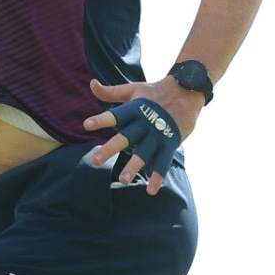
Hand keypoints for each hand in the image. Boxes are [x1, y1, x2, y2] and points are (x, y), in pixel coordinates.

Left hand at [82, 78, 203, 193]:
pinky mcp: (170, 143)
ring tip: (123, 180)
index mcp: (135, 109)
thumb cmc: (156, 91)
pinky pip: (163, 161)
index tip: (86, 125)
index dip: (102, 119)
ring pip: (144, 152)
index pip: (115, 115)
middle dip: (110, 148)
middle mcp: (145, 122)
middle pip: (126, 137)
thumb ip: (111, 92)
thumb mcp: (133, 90)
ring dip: (134, 166)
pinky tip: (150, 190)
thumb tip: (91, 84)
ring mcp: (158, 134)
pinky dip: (158, 176)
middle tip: (95, 160)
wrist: (187, 91)